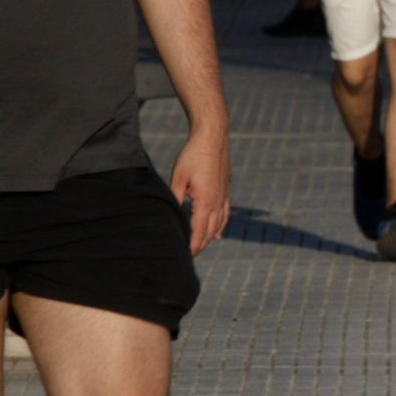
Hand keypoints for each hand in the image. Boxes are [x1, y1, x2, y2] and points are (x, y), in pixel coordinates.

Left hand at [172, 130, 230, 254]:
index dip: (192, 246)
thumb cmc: (192, 155)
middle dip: (199, 246)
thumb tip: (170, 217)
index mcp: (205, 202)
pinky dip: (220, 227)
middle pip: (209, 232)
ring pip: (219, 225)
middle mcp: (217, 202)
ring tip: (200, 248)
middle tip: (188, 258)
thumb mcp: (178, 178)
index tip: (184, 257)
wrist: (212, 137)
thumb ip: (175, 199)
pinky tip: (218, 234)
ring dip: (209, 238)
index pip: (198, 231)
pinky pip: (225, 214)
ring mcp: (223, 196)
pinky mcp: (225, 190)